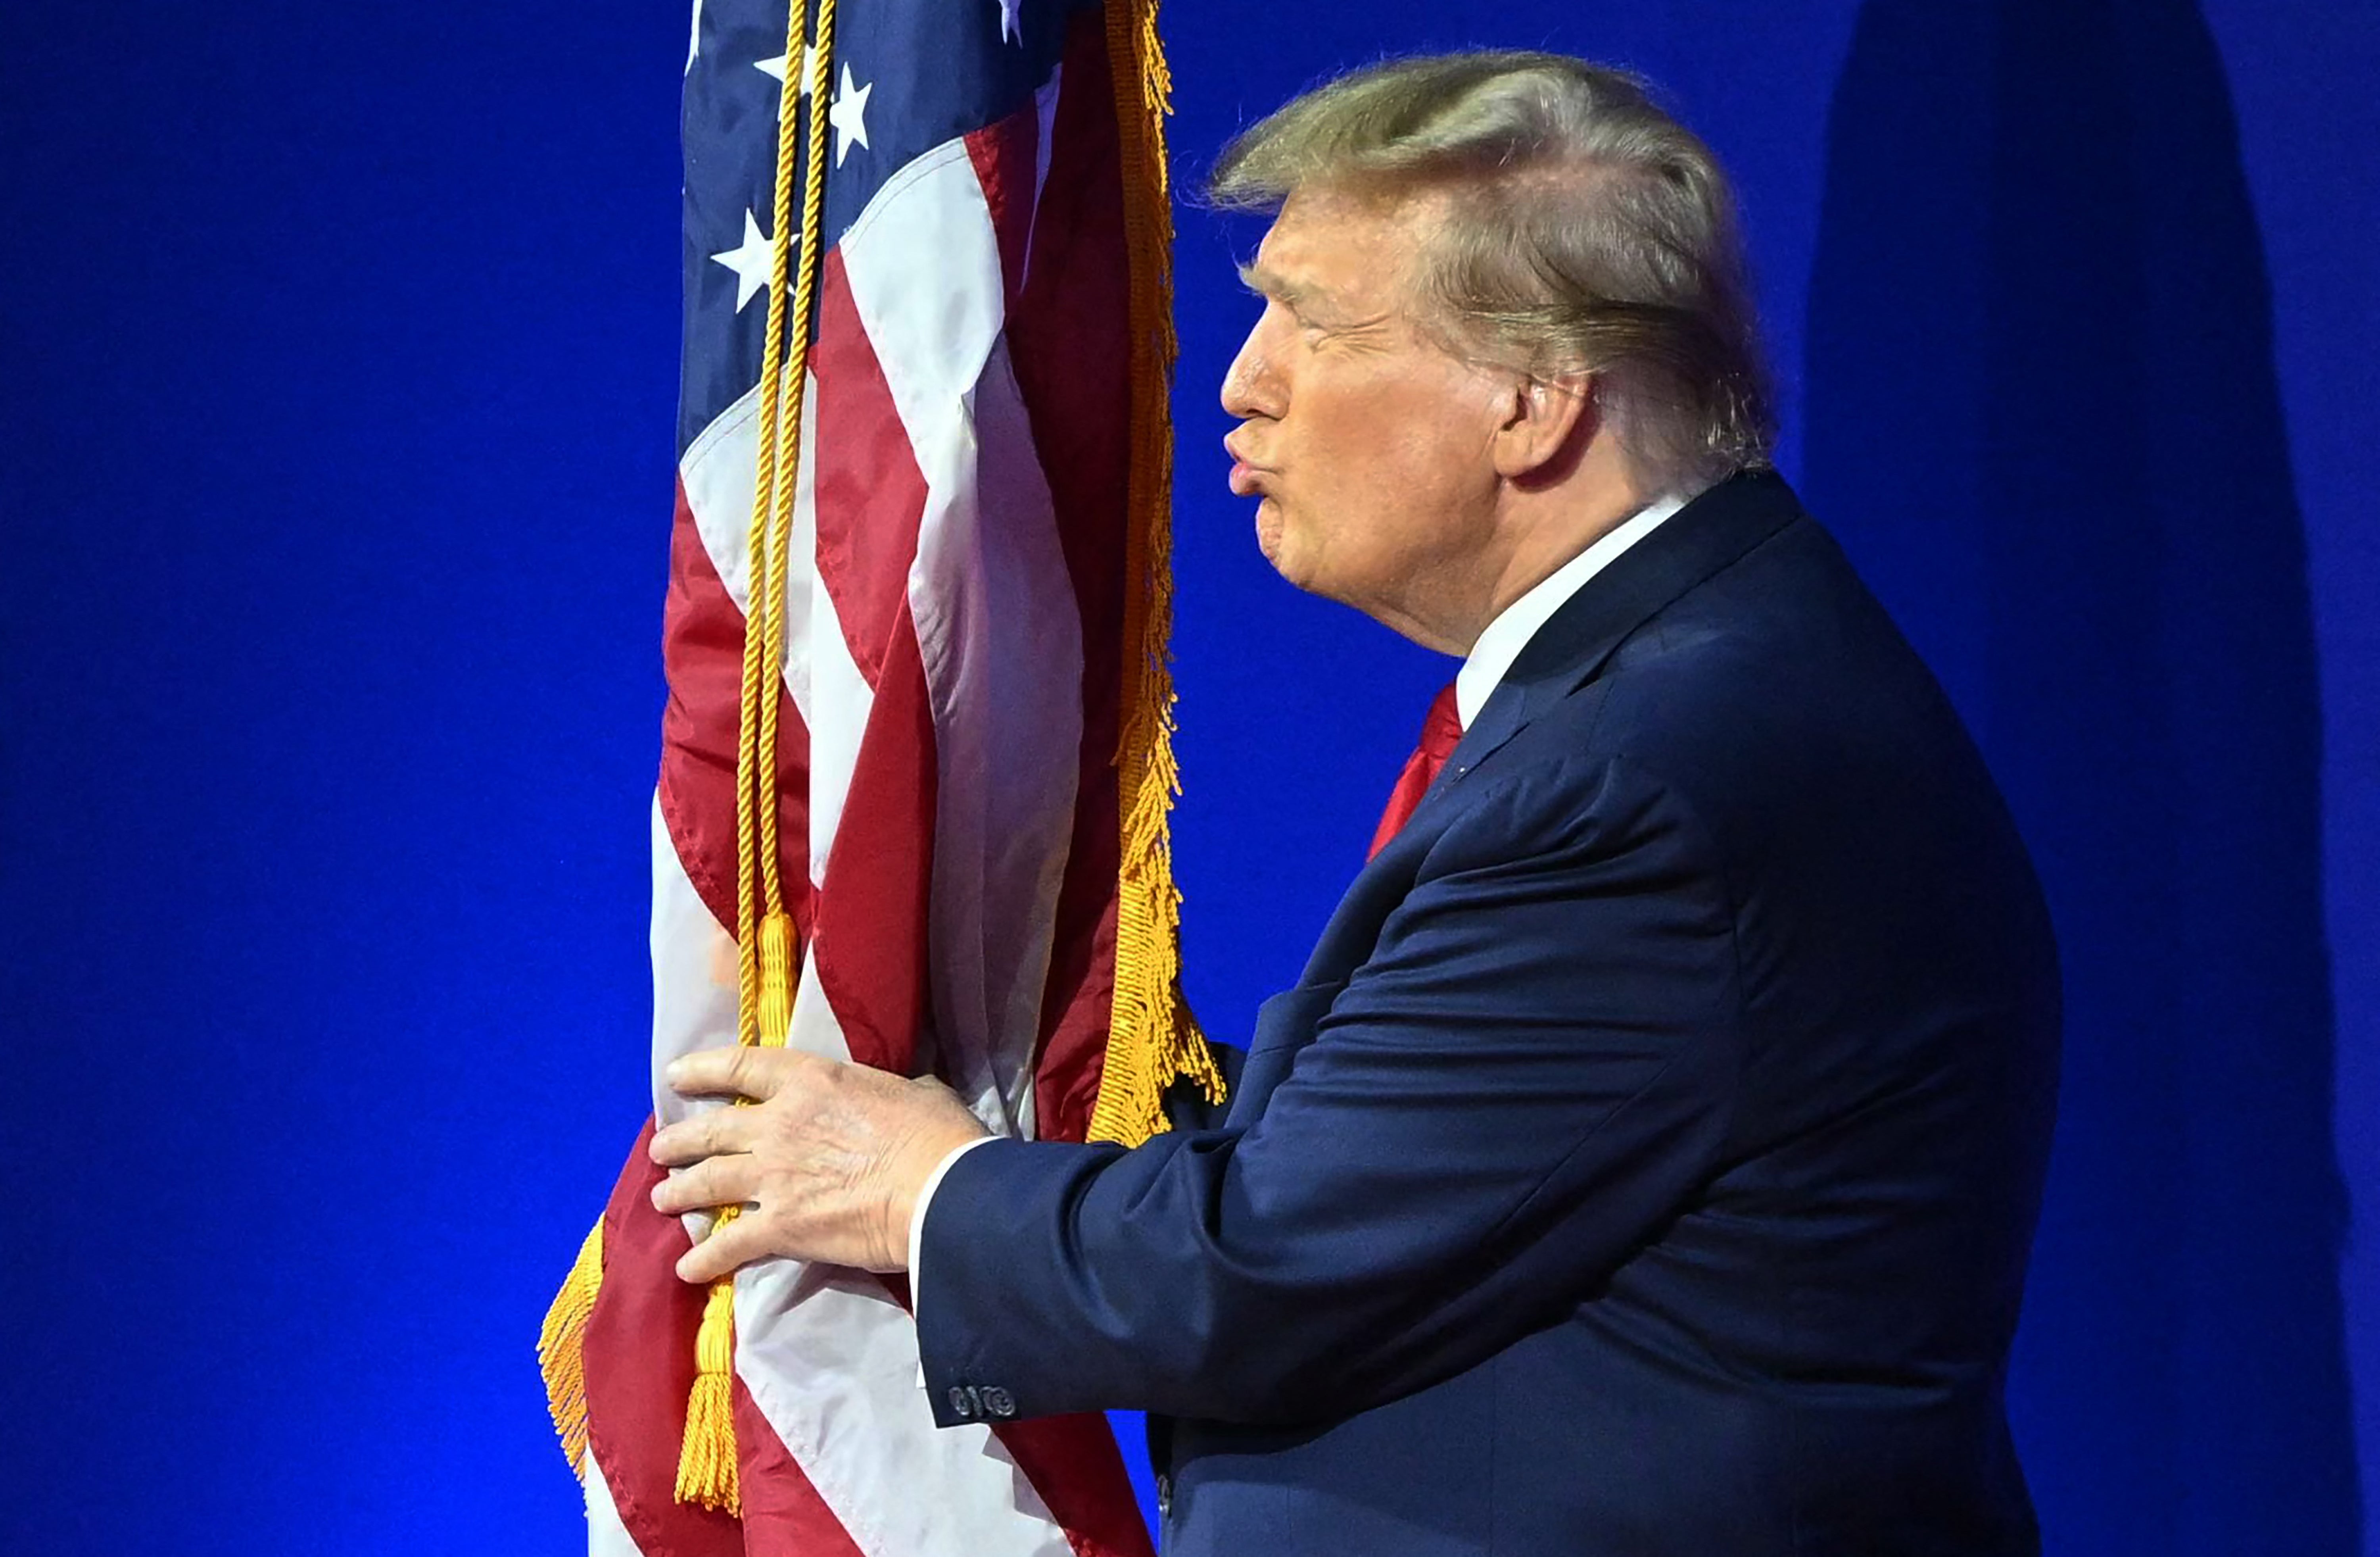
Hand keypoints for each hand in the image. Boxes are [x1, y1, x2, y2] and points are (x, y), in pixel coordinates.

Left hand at [648, 1046, 989, 1281]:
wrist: (940, 1192)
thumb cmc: (938, 1136)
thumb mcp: (917, 1092)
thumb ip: (894, 1091)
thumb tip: (908, 1095)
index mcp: (812, 1081)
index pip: (742, 1067)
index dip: (702, 1070)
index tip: (676, 1076)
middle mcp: (779, 1125)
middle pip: (712, 1130)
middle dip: (679, 1141)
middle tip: (661, 1149)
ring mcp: (774, 1177)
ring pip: (708, 1182)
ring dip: (680, 1193)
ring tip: (663, 1200)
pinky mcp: (780, 1227)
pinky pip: (729, 1244)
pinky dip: (704, 1259)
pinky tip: (687, 1270)